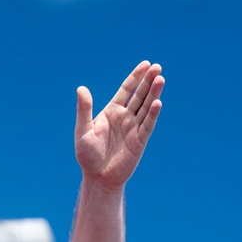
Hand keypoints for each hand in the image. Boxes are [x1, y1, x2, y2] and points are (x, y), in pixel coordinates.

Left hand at [75, 60, 163, 189]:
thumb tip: (81, 88)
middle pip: (139, 95)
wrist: (97, 177)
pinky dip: (152, 114)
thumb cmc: (87, 154)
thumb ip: (84, 109)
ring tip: (160, 79)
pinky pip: (148, 125)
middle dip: (148, 81)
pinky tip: (158, 102)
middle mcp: (125, 117)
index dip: (136, 77)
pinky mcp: (140, 141)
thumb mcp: (82, 130)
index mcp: (112, 111)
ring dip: (153, 94)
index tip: (146, 64)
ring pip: (146, 107)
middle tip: (157, 67)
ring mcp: (134, 128)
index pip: (127, 90)